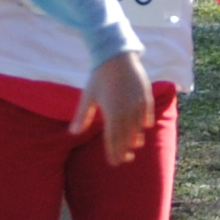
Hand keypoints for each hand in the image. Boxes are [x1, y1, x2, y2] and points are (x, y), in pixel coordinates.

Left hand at [74, 49, 154, 164]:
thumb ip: (82, 116)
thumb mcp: (88, 96)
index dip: (114, 153)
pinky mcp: (146, 98)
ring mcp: (138, 106)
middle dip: (125, 150)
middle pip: (127, 138)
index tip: (114, 163)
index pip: (113, 140)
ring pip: (139, 129)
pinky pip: (147, 116)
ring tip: (134, 146)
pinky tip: (143, 129)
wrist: (117, 56)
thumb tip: (72, 133)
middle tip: (125, 159)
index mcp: (111, 114)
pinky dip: (145, 124)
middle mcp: (127, 113)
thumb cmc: (99, 77)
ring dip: (136, 139)